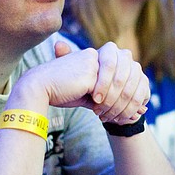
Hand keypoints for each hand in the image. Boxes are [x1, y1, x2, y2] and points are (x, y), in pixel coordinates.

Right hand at [20, 40, 148, 123]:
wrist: (38, 88)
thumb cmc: (60, 92)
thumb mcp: (88, 95)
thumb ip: (108, 98)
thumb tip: (137, 112)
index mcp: (97, 57)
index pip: (123, 75)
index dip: (128, 95)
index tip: (126, 112)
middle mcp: (98, 56)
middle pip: (125, 80)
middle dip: (127, 102)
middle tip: (123, 119)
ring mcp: (95, 63)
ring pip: (118, 87)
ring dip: (117, 106)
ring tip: (110, 119)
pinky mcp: (90, 73)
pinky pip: (108, 93)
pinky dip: (107, 106)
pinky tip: (99, 114)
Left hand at [86, 41, 149, 123]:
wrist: (100, 92)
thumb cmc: (87, 84)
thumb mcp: (84, 81)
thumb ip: (88, 82)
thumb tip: (93, 91)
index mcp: (109, 50)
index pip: (109, 66)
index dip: (103, 84)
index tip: (95, 99)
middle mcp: (124, 56)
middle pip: (120, 80)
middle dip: (109, 100)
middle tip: (99, 112)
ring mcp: (136, 68)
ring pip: (129, 91)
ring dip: (117, 108)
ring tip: (105, 117)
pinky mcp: (144, 81)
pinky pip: (138, 99)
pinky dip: (127, 111)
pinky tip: (118, 119)